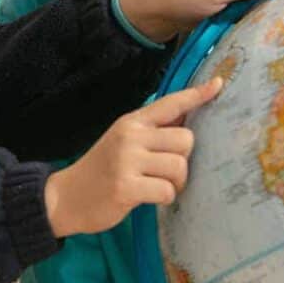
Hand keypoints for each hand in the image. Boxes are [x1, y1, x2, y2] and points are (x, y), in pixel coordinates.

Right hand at [44, 77, 222, 237]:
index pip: (169, 104)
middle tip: (166, 172)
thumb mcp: (122, 142)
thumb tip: (186, 121)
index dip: (196, 95)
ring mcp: (127, 161)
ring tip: (158, 187)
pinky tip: (148, 198)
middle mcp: (130, 136)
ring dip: (175, 182)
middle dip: (183, 159)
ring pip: (179, 166)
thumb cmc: (100, 171)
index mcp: (131, 122)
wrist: (65, 197)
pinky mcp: (126, 186)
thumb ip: (151, 132)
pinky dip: (164, 198)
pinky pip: (166, 190)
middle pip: (185, 139)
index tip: (219, 84)